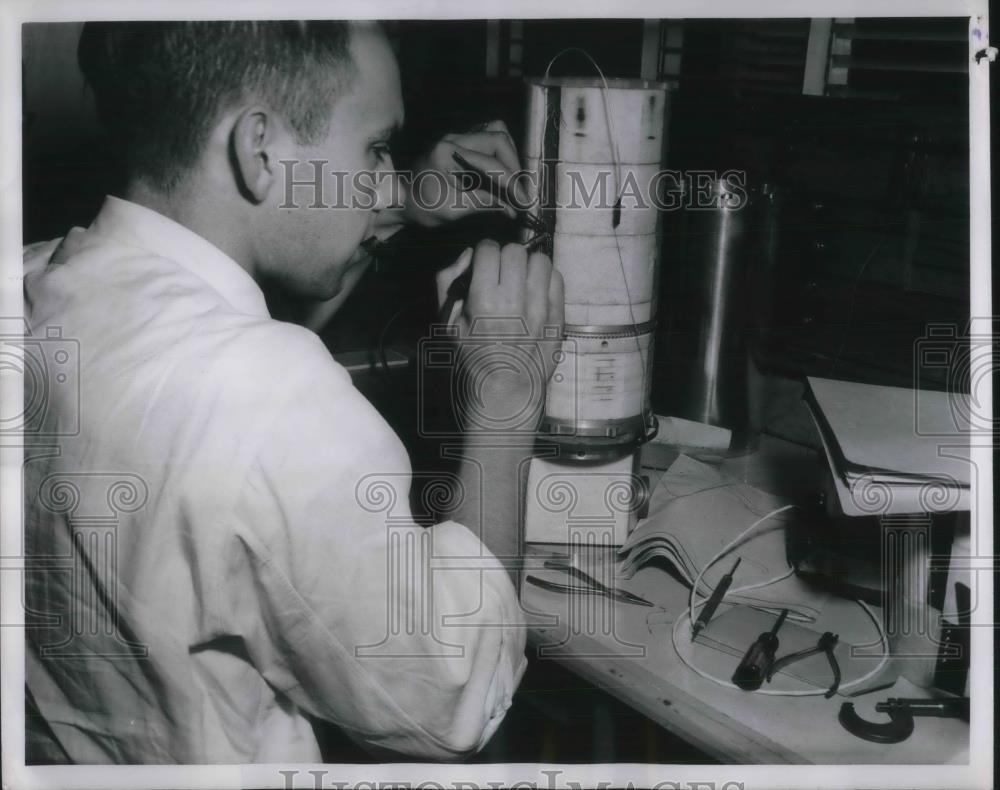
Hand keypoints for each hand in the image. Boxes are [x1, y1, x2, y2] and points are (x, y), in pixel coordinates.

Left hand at [403, 120, 529, 227]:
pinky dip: (501, 157)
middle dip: (514, 165)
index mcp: (449, 152)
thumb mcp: (452, 210)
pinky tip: (503, 176)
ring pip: (496, 134)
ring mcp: (458, 138)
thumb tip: (513, 209)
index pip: (491, 162)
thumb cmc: (421, 207)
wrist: (401, 201)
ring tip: (514, 182)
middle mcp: (455, 137)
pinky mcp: (461, 144)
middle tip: (520, 191)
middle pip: (498, 137)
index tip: (524, 201)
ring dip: (510, 157)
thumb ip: (484, 204)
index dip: (512, 183)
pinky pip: (488, 141)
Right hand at [435, 240, 563, 432]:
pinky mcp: (558, 316)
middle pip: (515, 251)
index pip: (488, 250)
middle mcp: (515, 301)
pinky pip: (556, 278)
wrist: (506, 388)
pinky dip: (546, 279)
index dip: (484, 252)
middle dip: (506, 257)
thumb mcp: (448, 321)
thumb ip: (448, 281)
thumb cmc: (473, 355)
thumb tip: (468, 254)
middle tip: (502, 272)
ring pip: (540, 260)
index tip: (484, 263)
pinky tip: (536, 291)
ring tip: (521, 280)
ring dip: (528, 266)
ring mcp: (541, 308)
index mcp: (484, 301)